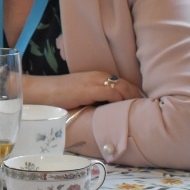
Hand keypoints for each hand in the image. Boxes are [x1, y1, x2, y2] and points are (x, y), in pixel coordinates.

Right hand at [25, 70, 142, 109]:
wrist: (39, 92)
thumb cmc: (57, 97)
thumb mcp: (80, 97)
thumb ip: (96, 100)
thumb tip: (109, 113)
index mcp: (97, 77)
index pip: (123, 84)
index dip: (135, 95)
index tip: (143, 106)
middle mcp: (98, 76)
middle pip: (127, 85)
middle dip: (139, 97)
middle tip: (150, 111)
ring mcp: (94, 81)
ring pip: (123, 89)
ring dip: (135, 100)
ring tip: (144, 112)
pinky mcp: (90, 89)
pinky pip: (113, 94)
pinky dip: (123, 101)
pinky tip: (128, 111)